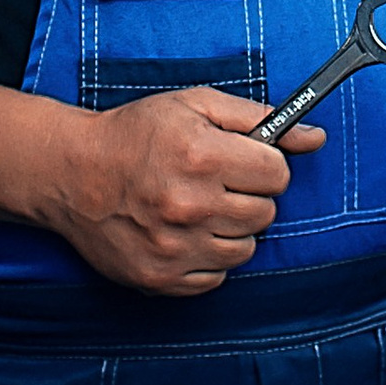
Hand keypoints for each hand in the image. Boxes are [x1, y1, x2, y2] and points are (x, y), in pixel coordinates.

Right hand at [37, 90, 325, 296]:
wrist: (70, 174)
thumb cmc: (134, 135)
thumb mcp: (193, 106)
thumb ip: (258, 119)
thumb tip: (315, 136)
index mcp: (202, 156)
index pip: (277, 174)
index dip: (262, 165)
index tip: (242, 162)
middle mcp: (191, 205)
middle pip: (265, 213)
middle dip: (247, 196)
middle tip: (213, 183)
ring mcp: (176, 247)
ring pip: (245, 249)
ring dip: (230, 229)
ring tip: (197, 208)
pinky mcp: (162, 278)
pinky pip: (216, 277)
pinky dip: (207, 258)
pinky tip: (183, 234)